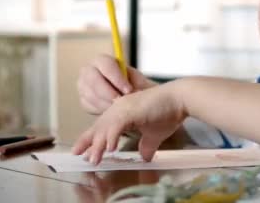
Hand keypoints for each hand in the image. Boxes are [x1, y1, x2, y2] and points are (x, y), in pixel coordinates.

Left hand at [71, 83, 185, 164]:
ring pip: (105, 128)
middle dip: (88, 142)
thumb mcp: (154, 134)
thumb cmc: (169, 112)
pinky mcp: (131, 110)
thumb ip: (147, 145)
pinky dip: (112, 136)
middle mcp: (120, 108)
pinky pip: (117, 125)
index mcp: (123, 112)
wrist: (180, 99)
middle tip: (79, 155)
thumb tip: (145, 157)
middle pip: (99, 127)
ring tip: (93, 159)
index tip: (83, 152)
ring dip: (99, 144)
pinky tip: (110, 148)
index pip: (103, 127)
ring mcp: (124, 108)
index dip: (93, 140)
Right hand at [77, 54, 157, 114]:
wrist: (133, 100)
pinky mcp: (83, 99)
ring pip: (90, 94)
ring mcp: (84, 85)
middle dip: (108, 93)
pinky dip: (101, 110)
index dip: (116, 77)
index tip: (128, 90)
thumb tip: (133, 89)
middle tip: (121, 103)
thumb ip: (138, 84)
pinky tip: (112, 111)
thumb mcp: (142, 84)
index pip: (105, 64)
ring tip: (120, 109)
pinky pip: (88, 105)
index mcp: (104, 61)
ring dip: (105, 103)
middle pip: (93, 79)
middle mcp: (90, 70)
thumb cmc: (138, 89)